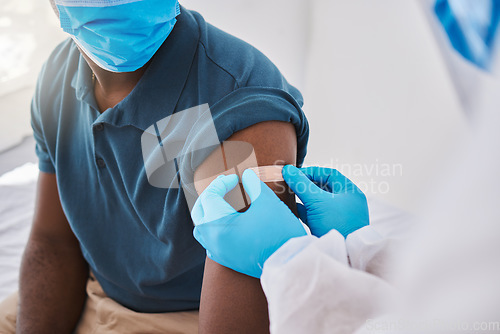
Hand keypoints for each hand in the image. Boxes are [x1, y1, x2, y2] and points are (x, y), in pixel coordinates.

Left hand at [191, 169, 306, 277]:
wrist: (291, 264)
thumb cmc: (280, 233)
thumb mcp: (268, 202)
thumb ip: (254, 185)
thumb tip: (247, 176)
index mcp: (220, 225)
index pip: (210, 197)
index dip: (221, 183)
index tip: (235, 178)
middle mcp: (214, 241)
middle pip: (200, 212)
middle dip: (210, 196)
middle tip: (224, 186)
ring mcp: (219, 253)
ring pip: (202, 229)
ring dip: (209, 212)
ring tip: (223, 202)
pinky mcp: (227, 260)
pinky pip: (211, 242)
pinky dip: (214, 228)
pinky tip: (228, 223)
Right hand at [282, 165, 368, 237]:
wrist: (345, 255)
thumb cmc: (336, 224)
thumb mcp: (318, 201)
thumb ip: (301, 184)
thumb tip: (287, 169)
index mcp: (349, 191)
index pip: (329, 174)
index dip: (310, 172)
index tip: (294, 174)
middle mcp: (346, 202)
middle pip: (323, 187)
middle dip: (305, 184)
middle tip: (289, 183)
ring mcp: (339, 215)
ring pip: (318, 201)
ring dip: (304, 197)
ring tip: (288, 194)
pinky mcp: (331, 227)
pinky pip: (316, 214)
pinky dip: (305, 210)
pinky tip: (293, 208)